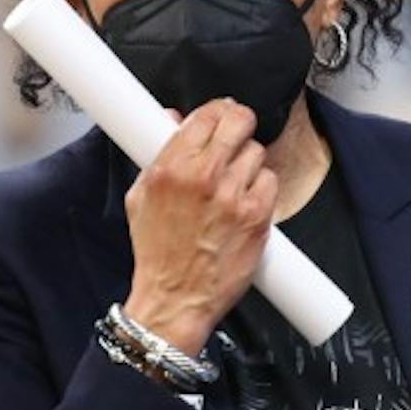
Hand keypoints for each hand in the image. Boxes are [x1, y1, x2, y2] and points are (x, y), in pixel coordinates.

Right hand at [125, 100, 276, 353]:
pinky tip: (246, 201)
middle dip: (240, 123)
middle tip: (238, 132)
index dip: (217, 111)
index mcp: (170, 168)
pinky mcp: (257, 216)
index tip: (221, 115)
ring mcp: (233, 196)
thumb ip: (155, 155)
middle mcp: (203, 177)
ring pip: (257, 151)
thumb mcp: (139, 198)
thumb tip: (172, 121)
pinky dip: (262, 187)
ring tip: (235, 182)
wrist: (175, 299)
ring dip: (249, 162)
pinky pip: (271, 180)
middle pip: (238, 121)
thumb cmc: (157, 253)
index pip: (205, 115)